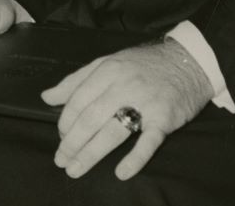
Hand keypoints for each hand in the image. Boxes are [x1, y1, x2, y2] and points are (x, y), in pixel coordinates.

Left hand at [41, 38, 213, 180]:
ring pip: (113, 132)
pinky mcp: (164, 118)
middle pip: (91, 119)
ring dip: (91, 154)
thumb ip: (76, 80)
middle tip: (61, 160)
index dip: (65, 122)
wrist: (187, 62)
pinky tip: (121, 172)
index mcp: (108, 70)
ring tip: (76, 168)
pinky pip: (147, 142)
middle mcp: (124, 85)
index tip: (60, 137)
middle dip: (72, 143)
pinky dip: (135, 159)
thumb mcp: (108, 63)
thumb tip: (47, 97)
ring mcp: (145, 102)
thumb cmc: (144, 65)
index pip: (78, 100)